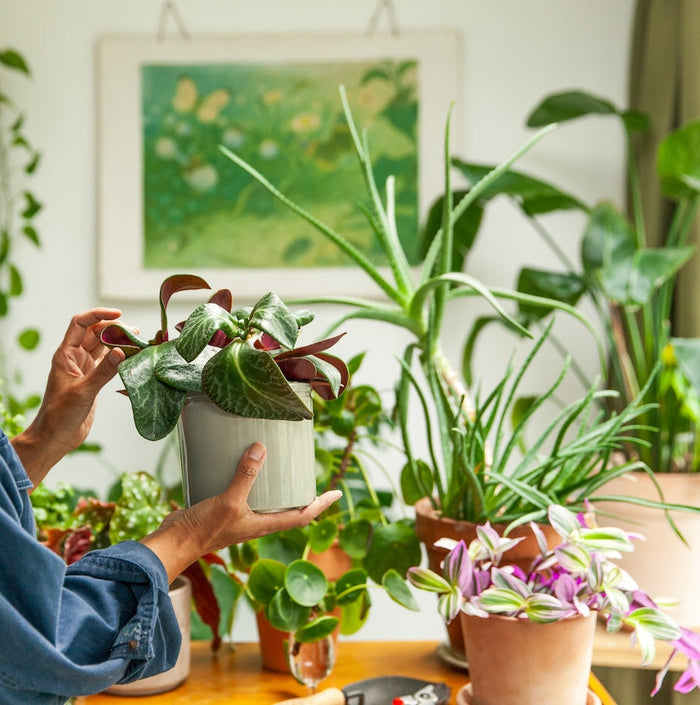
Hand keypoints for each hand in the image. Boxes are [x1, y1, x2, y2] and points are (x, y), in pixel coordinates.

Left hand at [12, 308, 125, 484]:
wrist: (56, 437)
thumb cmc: (60, 415)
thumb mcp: (83, 391)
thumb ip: (103, 371)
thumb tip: (121, 351)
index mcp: (65, 355)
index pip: (80, 324)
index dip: (98, 315)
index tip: (118, 315)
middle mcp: (75, 358)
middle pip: (95, 333)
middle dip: (113, 329)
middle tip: (134, 332)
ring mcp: (85, 369)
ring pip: (103, 347)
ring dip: (118, 342)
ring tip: (137, 341)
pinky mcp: (94, 380)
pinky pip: (109, 362)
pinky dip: (121, 357)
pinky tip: (133, 357)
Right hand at [141, 443, 342, 582]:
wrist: (173, 544)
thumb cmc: (203, 530)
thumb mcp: (228, 501)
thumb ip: (245, 477)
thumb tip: (261, 449)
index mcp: (263, 524)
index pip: (302, 516)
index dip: (321, 505)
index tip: (337, 493)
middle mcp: (255, 522)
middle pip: (287, 510)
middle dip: (302, 495)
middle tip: (310, 475)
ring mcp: (239, 517)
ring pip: (266, 502)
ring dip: (277, 488)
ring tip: (281, 466)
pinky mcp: (223, 510)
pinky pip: (243, 494)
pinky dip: (249, 481)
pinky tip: (241, 466)